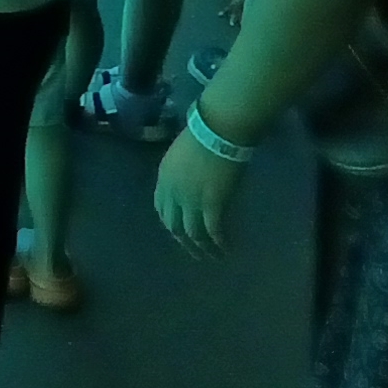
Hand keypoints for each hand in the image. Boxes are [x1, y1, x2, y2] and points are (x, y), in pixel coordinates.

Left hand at [154, 129, 244, 257]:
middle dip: (184, 241)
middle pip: (174, 225)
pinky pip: (213, 230)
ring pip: (193, 233)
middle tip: (195, 252)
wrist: (217, 129)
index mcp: (163, 178)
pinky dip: (218, 243)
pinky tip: (226, 250)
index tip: (179, 231)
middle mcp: (173, 193)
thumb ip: (181, 171)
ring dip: (202, 248)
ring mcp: (191, 200)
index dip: (170, 222)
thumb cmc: (204, 133)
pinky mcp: (212, 204)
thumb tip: (190, 178)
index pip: (161, 208)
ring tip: (213, 257)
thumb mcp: (182, 153)